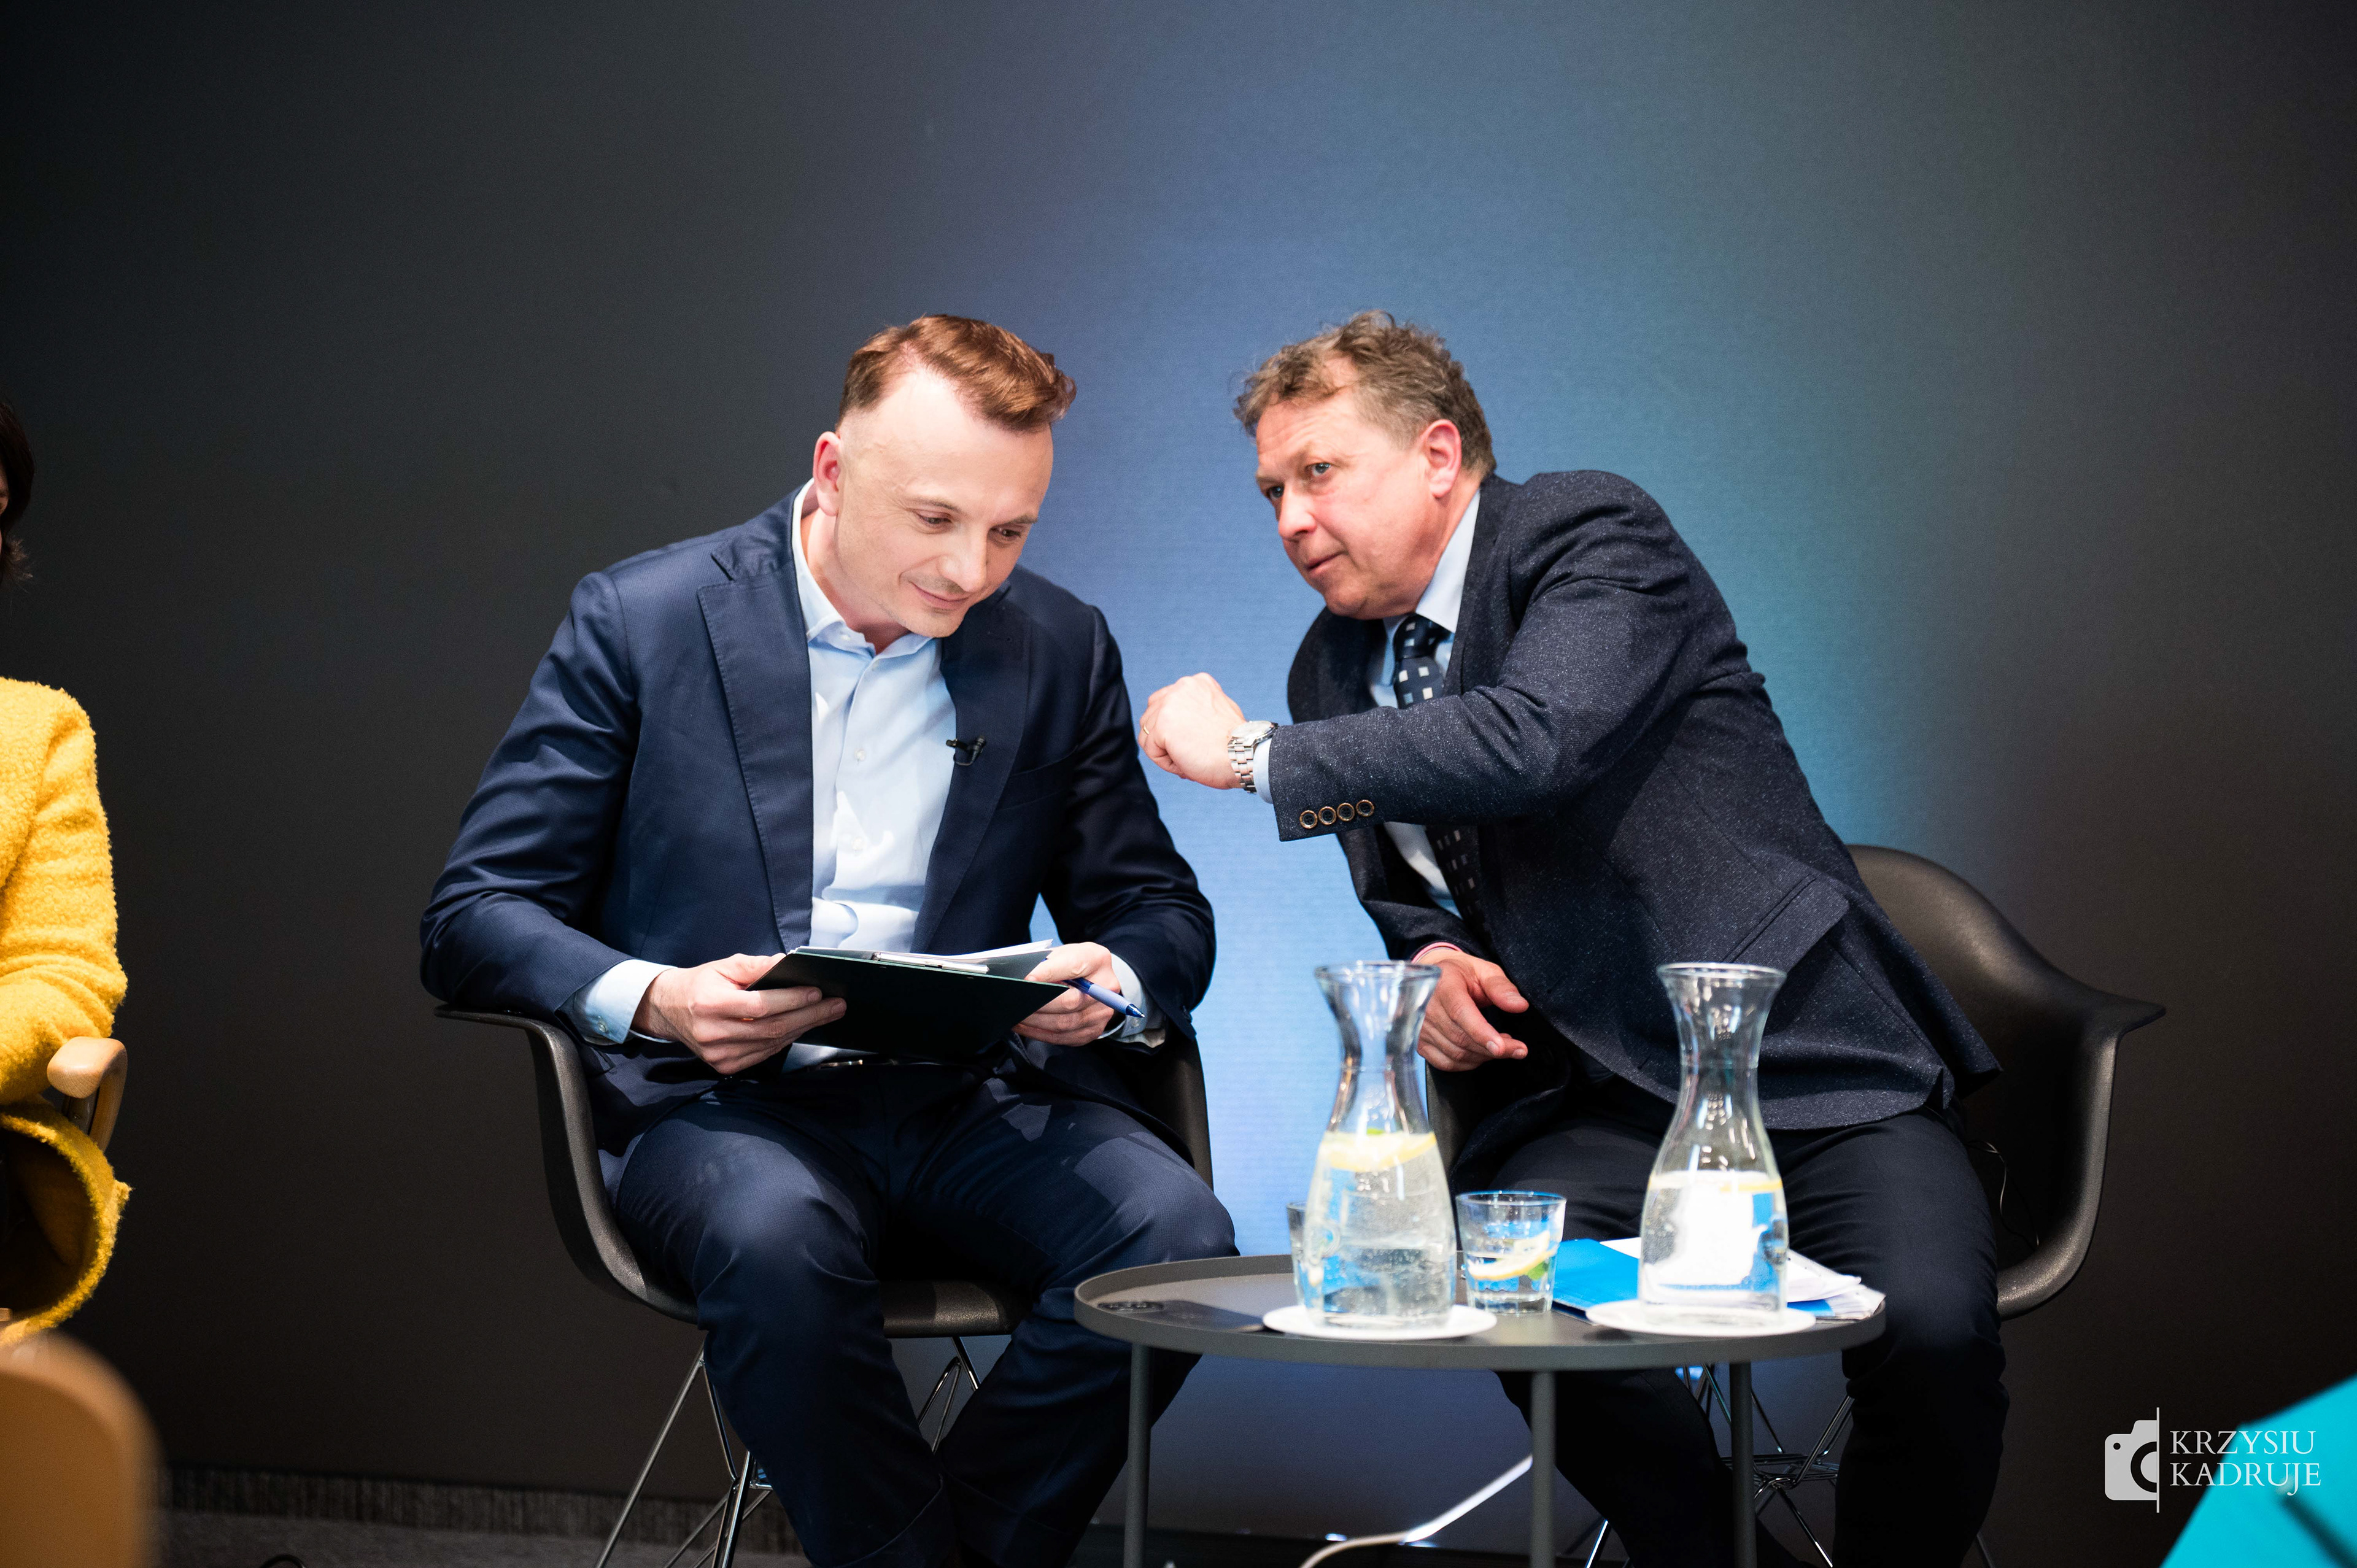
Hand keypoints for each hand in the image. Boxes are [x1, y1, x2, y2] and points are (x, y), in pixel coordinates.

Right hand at [633, 953, 846, 1074]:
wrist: (667, 1009)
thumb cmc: (700, 984)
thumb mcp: (724, 966)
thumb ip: (757, 966)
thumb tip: (788, 963)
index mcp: (711, 1005)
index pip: (761, 1005)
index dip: (793, 1000)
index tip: (818, 992)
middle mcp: (713, 1034)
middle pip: (772, 1028)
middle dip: (809, 1016)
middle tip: (836, 1006)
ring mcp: (718, 1055)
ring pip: (771, 1044)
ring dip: (802, 1029)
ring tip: (826, 1015)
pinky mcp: (724, 1066)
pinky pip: (763, 1054)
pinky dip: (785, 1040)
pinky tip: (802, 1027)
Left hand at [1017, 942, 1120, 1045]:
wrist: (1093, 981)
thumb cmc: (1072, 964)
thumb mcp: (1062, 953)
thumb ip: (1047, 962)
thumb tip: (1021, 978)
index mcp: (1097, 959)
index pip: (1073, 966)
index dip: (1048, 973)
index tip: (1026, 979)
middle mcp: (1106, 987)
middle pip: (1070, 1001)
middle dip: (1039, 1003)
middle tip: (1015, 1003)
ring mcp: (1101, 1012)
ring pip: (1065, 1023)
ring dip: (1035, 1021)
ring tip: (1015, 1016)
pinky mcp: (1092, 1031)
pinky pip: (1062, 1037)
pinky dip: (1039, 1033)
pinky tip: (1024, 1026)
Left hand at [1139, 673, 1246, 788]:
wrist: (1244, 756)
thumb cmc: (1236, 743)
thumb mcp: (1217, 712)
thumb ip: (1196, 709)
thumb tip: (1177, 721)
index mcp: (1195, 683)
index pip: (1164, 704)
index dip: (1173, 730)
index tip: (1194, 742)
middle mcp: (1180, 687)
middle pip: (1151, 717)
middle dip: (1165, 740)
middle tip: (1190, 753)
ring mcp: (1170, 705)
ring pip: (1148, 734)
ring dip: (1166, 752)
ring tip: (1190, 759)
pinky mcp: (1163, 726)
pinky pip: (1151, 750)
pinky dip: (1166, 763)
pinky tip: (1187, 764)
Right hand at [1413, 944, 1530, 1071]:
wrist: (1434, 980)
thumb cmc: (1461, 975)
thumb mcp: (1484, 971)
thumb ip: (1501, 987)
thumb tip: (1520, 1005)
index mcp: (1443, 985)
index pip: (1460, 1012)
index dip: (1481, 1032)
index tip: (1502, 1047)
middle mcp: (1426, 1008)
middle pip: (1461, 1038)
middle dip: (1493, 1049)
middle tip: (1518, 1049)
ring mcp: (1421, 1028)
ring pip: (1456, 1054)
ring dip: (1484, 1056)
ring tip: (1502, 1046)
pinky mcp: (1420, 1043)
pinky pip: (1446, 1063)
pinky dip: (1469, 1063)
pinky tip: (1482, 1053)